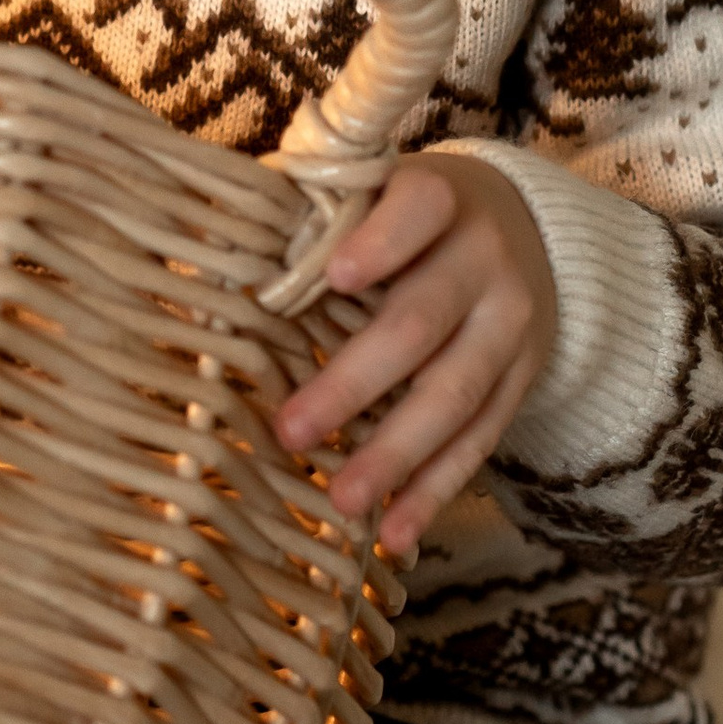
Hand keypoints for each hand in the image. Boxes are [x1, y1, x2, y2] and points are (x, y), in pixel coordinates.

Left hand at [271, 151, 557, 557]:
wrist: (524, 229)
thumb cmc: (404, 214)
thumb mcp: (369, 190)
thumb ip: (302, 216)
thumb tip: (198, 254)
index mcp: (440, 198)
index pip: (418, 211)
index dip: (382, 241)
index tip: (337, 276)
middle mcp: (485, 260)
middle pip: (422, 324)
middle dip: (355, 383)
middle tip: (292, 432)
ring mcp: (510, 326)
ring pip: (456, 395)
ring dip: (397, 454)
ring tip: (341, 499)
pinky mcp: (522, 380)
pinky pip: (480, 441)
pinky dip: (436, 491)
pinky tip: (395, 533)